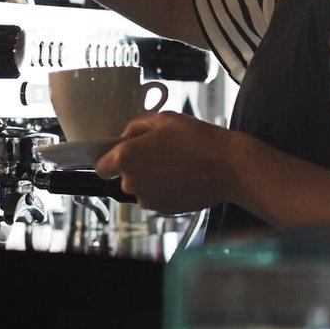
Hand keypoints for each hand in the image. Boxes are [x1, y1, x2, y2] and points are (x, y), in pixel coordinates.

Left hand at [92, 112, 241, 214]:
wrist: (228, 167)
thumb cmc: (197, 139)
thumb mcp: (164, 119)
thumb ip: (136, 127)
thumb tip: (127, 137)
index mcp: (127, 157)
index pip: (101, 166)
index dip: (110, 159)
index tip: (122, 154)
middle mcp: (132, 182)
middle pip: (123, 177)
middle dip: (137, 167)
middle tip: (161, 153)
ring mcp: (148, 199)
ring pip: (141, 189)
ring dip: (151, 179)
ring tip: (176, 165)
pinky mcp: (163, 210)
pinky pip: (156, 198)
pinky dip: (165, 190)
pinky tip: (183, 177)